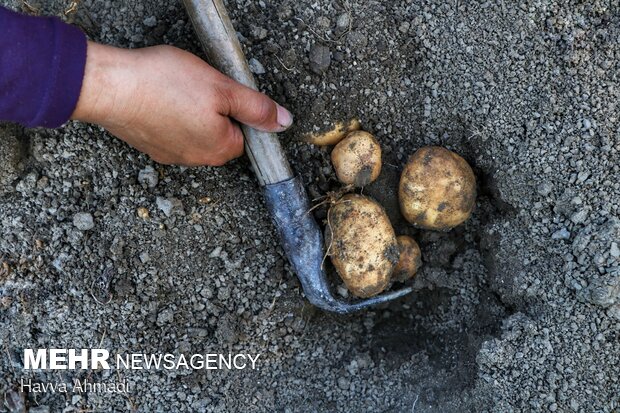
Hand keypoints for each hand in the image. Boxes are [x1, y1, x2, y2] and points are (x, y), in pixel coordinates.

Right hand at [71, 42, 292, 165]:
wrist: (110, 87)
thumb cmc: (165, 84)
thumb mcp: (222, 88)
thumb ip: (256, 108)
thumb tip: (284, 122)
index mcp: (220, 148)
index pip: (245, 135)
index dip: (237, 110)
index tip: (222, 92)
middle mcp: (196, 159)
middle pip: (220, 136)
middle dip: (215, 112)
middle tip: (199, 87)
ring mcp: (170, 155)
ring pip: (194, 133)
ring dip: (191, 114)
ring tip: (177, 90)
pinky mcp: (149, 146)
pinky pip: (171, 132)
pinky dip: (170, 117)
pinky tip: (160, 98)